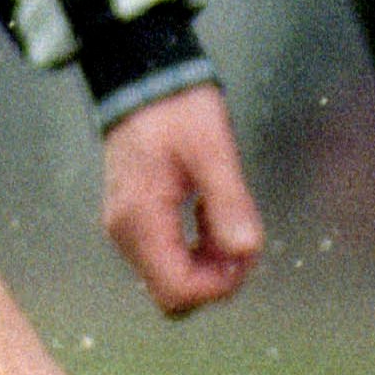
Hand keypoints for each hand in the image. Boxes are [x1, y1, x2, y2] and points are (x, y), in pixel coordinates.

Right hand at [98, 81, 263, 314]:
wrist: (145, 79)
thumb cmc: (177, 108)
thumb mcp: (213, 149)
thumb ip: (229, 203)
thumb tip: (246, 251)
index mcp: (141, 220)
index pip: (177, 291)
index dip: (218, 285)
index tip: (245, 253)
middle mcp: (127, 233)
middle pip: (173, 294)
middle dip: (215, 278)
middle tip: (240, 238)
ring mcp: (129, 229)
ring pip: (171, 279)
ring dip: (207, 263)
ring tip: (225, 218)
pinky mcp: (136, 221)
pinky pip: (167, 257)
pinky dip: (195, 248)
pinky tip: (208, 214)